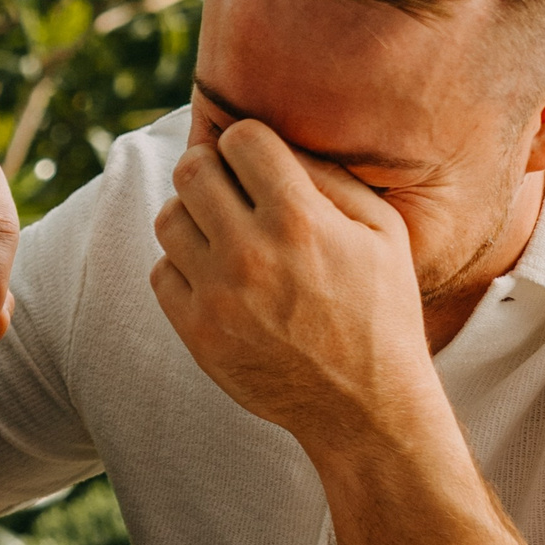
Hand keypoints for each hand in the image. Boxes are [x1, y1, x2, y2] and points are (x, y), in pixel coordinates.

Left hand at [147, 120, 439, 450]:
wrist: (364, 406)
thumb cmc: (381, 311)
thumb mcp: (382, 231)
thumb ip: (329, 176)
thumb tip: (277, 141)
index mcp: (299, 219)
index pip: (239, 138)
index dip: (248, 143)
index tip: (257, 161)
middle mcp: (250, 252)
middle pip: (191, 169)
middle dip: (210, 168)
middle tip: (229, 186)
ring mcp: (217, 294)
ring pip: (168, 218)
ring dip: (192, 215)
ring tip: (221, 230)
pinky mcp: (197, 331)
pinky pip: (162, 272)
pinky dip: (183, 267)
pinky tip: (216, 275)